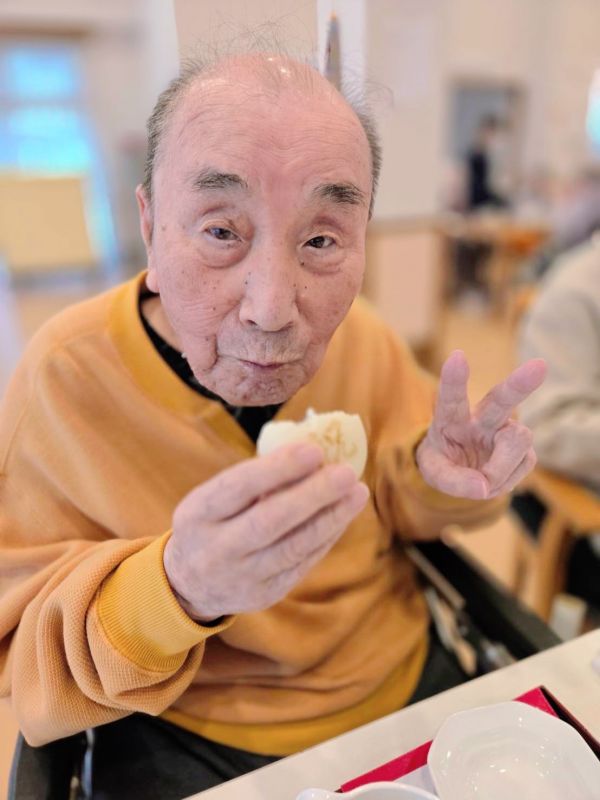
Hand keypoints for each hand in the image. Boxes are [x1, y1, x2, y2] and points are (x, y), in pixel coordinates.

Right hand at [163, 443, 368, 621]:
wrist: (188, 583)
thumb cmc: (210, 522)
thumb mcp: (213, 497)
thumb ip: (253, 479)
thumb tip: (310, 453)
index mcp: (197, 513)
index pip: (238, 488)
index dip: (278, 469)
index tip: (314, 450)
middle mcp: (217, 549)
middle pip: (268, 522)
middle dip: (312, 496)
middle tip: (346, 472)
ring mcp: (242, 576)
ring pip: (292, 548)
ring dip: (330, 518)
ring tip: (357, 492)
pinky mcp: (265, 594)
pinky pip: (302, 563)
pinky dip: (326, 536)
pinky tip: (343, 514)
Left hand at [416, 350, 545, 499]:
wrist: (460, 468)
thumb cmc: (442, 461)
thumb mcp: (434, 473)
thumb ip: (452, 481)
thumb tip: (483, 488)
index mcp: (451, 417)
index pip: (451, 397)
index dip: (454, 379)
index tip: (457, 357)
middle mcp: (480, 417)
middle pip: (500, 399)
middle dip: (519, 384)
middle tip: (539, 366)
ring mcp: (505, 429)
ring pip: (517, 440)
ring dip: (501, 467)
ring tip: (484, 482)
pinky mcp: (523, 446)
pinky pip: (523, 463)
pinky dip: (507, 479)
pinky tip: (495, 477)